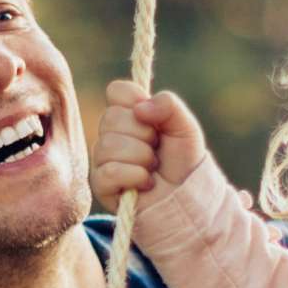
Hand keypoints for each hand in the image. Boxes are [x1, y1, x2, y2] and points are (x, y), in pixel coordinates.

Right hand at [92, 80, 207, 200]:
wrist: (186, 196)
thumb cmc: (184, 160)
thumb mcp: (186, 127)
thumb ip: (169, 105)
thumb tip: (140, 108)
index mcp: (129, 114)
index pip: (117, 91)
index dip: (135, 100)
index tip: (153, 118)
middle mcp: (111, 133)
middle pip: (112, 117)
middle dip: (144, 135)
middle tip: (156, 149)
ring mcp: (103, 158)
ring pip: (109, 145)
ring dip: (142, 158)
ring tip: (152, 168)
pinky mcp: (101, 184)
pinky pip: (110, 171)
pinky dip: (134, 176)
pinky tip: (145, 183)